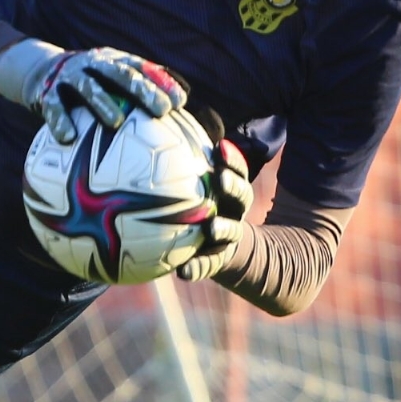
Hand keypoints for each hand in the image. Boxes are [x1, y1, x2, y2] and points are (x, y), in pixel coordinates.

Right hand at [28, 47, 186, 144]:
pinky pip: (54, 107)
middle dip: (142, 91)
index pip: (142, 69)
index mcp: (114, 60)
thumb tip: (184, 101)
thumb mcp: (113, 78)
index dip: (161, 83)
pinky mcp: (47, 93)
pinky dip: (60, 121)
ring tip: (116, 123)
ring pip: (88, 87)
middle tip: (161, 111)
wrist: (41, 71)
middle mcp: (94, 64)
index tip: (180, 102)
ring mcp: (70, 77)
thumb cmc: (91, 82)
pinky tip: (68, 138)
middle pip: (120, 74)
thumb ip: (142, 86)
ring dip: (103, 104)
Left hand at [176, 140, 253, 282]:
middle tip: (221, 179)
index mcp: (230, 191)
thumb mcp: (196, 187)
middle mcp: (234, 211)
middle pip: (242, 196)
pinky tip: (182, 273)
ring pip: (231, 231)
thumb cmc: (198, 208)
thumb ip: (184, 164)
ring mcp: (229, 237)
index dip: (232, 159)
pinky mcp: (217, 261)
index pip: (237, 170)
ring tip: (211, 227)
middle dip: (233, 186)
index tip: (220, 147)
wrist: (216, 249)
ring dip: (223, 228)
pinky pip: (207, 265)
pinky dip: (196, 268)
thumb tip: (159, 128)